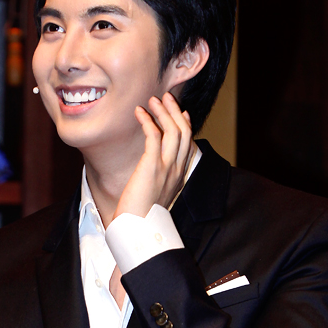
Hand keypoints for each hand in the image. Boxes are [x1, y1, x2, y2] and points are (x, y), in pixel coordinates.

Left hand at [113, 92, 195, 220]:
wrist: (138, 229)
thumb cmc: (140, 215)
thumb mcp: (155, 194)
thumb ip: (158, 178)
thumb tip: (152, 167)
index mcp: (180, 176)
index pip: (189, 143)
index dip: (186, 124)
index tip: (181, 111)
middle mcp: (177, 169)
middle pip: (184, 132)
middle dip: (175, 111)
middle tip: (165, 98)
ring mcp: (167, 167)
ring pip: (173, 130)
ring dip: (163, 111)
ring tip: (152, 100)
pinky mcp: (153, 166)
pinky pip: (154, 135)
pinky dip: (147, 120)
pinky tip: (139, 113)